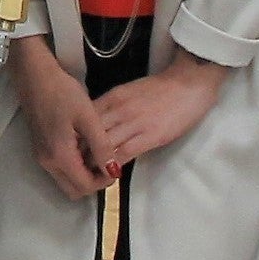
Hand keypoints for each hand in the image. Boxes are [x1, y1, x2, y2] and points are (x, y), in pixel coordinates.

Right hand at [9, 40, 107, 200]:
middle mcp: (48, 162)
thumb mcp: (88, 118)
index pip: (85, 186)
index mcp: (60, 156)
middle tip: (108, 162)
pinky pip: (60, 169)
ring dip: (84, 174)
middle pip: (74, 190)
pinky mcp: (41, 149)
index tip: (116, 165)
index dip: (104, 181)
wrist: (34, 77)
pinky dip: (75, 166)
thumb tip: (113, 170)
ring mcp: (42, 156)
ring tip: (98, 152)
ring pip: (67, 181)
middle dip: (94, 182)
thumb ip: (102, 147)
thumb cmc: (62, 93)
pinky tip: (85, 146)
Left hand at [87, 56, 226, 174]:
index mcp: (112, 98)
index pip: (84, 119)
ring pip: (104, 146)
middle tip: (73, 166)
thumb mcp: (129, 92)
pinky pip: (125, 154)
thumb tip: (97, 124)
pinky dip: (114, 165)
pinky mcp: (150, 136)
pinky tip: (109, 174)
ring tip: (87, 175)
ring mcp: (134, 123)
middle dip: (80, 151)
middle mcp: (118, 110)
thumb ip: (112, 107)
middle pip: (89, 134)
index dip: (75, 136)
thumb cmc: (161, 89)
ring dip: (94, 162)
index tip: (69, 149)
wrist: (189, 84)